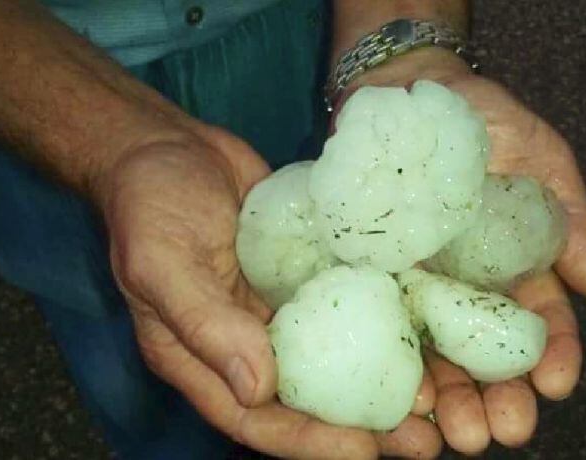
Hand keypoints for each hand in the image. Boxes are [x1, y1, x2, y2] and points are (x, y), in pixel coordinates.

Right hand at [95, 125, 442, 458]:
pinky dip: (385, 319)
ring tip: (438, 398)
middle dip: (364, 425)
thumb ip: (204, 324)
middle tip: (423, 440)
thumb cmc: (147, 202)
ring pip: (338, 355)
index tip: (364, 452)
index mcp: (205, 356)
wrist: (167, 144)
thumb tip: (257, 389)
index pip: (257, 419)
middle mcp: (248, 341)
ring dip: (385, 379)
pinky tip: (424, 328)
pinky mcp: (307, 271)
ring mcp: (282, 306)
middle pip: (309, 399)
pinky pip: (349, 302)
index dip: (310, 442)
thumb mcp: (161, 262)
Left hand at [345, 48, 585, 453]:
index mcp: (516, 266)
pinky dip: (395, 365)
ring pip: (438, 356)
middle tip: (501, 431)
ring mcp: (420, 285)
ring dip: (449, 400)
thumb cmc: (483, 121)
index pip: (542, 323)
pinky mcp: (374, 275)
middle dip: (498, 399)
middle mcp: (468, 287)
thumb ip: (570, 217)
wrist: (407, 91)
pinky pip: (385, 326)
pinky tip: (402, 395)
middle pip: (487, 356)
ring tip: (454, 433)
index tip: (556, 385)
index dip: (554, 357)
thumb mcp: (539, 158)